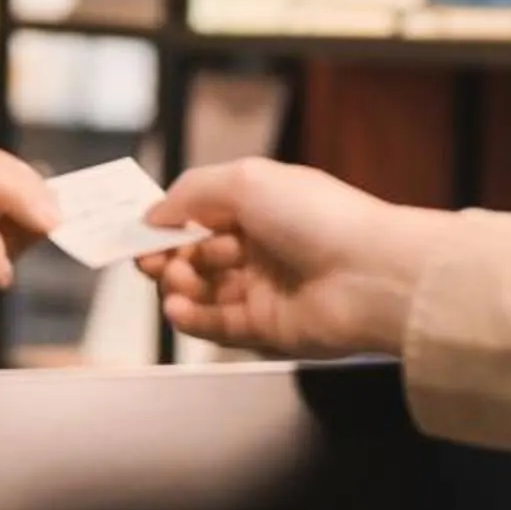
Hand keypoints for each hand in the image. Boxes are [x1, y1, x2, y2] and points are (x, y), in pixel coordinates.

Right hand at [140, 159, 449, 358]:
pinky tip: (178, 308)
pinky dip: (192, 318)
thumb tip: (153, 213)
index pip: (202, 215)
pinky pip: (218, 325)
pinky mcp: (269, 328)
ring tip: (174, 284)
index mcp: (263, 206)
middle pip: (197, 255)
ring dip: (178, 287)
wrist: (372, 275)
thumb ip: (192, 192)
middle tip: (149, 260)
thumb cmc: (319, 218)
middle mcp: (264, 246)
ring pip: (204, 292)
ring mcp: (266, 288)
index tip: (137, 233)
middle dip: (167, 257)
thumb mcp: (247, 181)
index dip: (168, 224)